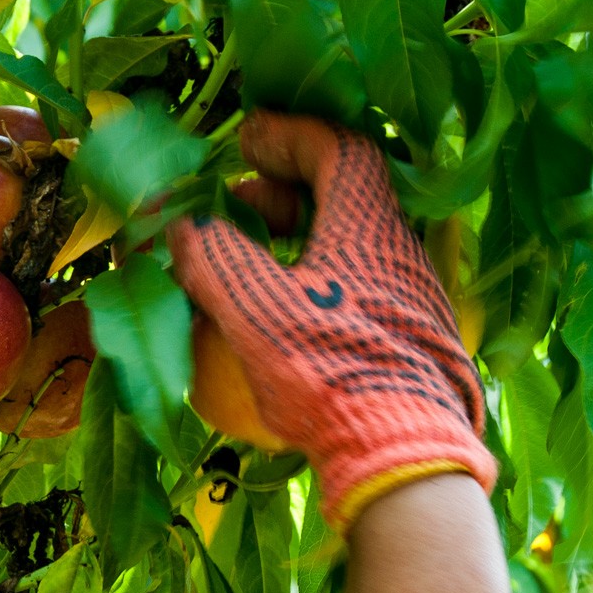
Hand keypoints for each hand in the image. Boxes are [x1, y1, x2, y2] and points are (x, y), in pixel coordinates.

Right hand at [170, 110, 496, 530]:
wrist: (405, 457)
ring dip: (296, 237)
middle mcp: (398, 252)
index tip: (247, 138)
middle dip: (282, 191)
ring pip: (349, 242)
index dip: (290, 136)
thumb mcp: (254, 311)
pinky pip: (356, 283)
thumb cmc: (329, 373)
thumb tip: (183, 227)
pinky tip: (281, 315)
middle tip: (234, 207)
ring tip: (247, 262)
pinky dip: (312, 277)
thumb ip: (211, 259)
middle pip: (343, 195)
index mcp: (366, 228)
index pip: (338, 150)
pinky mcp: (409, 340)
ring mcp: (410, 298)